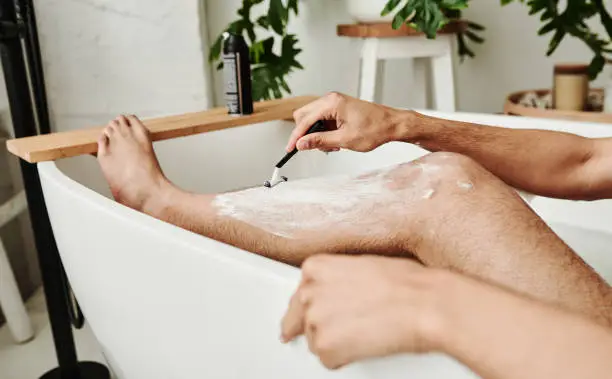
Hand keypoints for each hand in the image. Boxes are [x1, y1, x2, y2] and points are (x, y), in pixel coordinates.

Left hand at [280, 254, 445, 369]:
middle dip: (322, 326)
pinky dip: (345, 358)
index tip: (322, 314)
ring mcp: (314, 320)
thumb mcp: (361, 266)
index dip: (315, 308)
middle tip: (348, 327)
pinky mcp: (326, 347)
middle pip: (302, 320)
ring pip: (316, 342)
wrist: (423, 303)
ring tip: (366, 331)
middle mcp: (308, 292)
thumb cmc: (405, 282)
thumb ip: (336, 280)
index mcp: (315, 268)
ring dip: (336, 342)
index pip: (300, 296)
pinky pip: (329, 361)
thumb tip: (336, 293)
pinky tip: (366, 344)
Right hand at [287, 92, 410, 152]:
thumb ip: (320, 141)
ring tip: (331, 146)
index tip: (291, 148)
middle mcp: (331, 99)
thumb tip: (301, 143)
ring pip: (312, 118)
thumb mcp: (345, 140)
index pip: (305, 120)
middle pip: (304, 115)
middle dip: (305, 134)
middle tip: (312, 148)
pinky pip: (322, 119)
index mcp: (332, 103)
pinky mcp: (338, 108)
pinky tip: (335, 141)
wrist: (392, 124)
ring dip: (316, 134)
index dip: (296, 136)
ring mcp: (334, 103)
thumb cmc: (375, 129)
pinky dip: (324, 131)